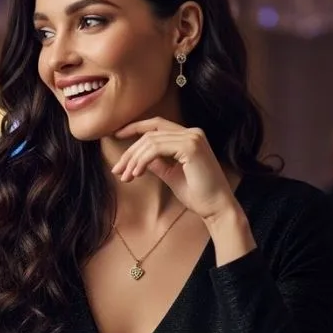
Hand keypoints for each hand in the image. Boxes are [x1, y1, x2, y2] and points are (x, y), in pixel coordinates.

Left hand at [112, 117, 236, 220]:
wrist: (216, 207)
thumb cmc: (197, 194)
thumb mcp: (171, 174)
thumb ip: (157, 163)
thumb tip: (139, 158)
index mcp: (189, 136)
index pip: (156, 125)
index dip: (134, 127)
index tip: (116, 135)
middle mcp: (192, 132)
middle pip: (149, 134)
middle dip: (130, 152)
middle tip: (117, 170)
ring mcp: (192, 137)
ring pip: (150, 141)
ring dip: (133, 160)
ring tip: (125, 176)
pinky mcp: (190, 147)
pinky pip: (156, 149)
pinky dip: (142, 161)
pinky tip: (136, 174)